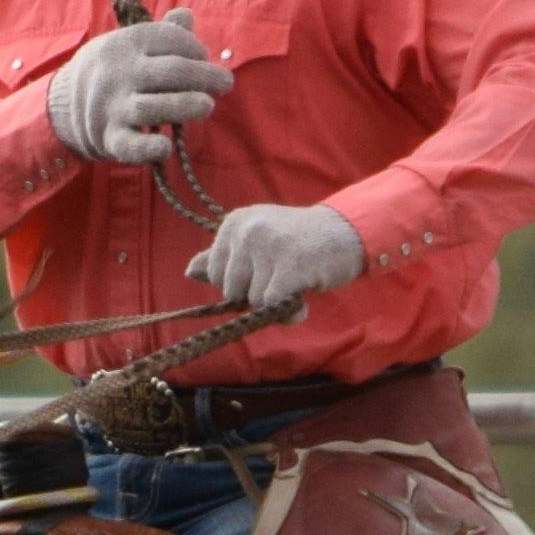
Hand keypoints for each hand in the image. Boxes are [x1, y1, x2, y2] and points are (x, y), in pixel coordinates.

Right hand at [49, 10, 229, 162]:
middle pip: (169, 72)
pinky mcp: (109, 138)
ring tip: (207, 106)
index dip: (194, 48)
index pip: (168, 40)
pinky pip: (130, 146)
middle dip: (203, 76)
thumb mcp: (130, 44)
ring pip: (152, 107)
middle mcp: (118, 73)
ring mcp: (111, 107)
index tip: (204, 57)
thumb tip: (187, 15)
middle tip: (225, 84)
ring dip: (185, 106)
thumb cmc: (115, 70)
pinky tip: (167, 147)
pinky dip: (149, 149)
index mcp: (125, 44)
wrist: (64, 102)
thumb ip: (162, 32)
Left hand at [192, 202, 366, 311]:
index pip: (215, 275)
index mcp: (234, 223)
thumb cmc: (297, 241)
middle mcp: (247, 230)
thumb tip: (189, 271)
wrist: (345, 233)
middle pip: (231, 291)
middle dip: (256, 295)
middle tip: (281, 278)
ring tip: (294, 284)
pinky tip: (302, 301)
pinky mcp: (289, 264)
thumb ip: (224, 256)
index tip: (264, 271)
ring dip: (275, 304)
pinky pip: (274, 305)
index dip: (239, 284)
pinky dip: (289, 312)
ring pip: (254, 300)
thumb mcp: (257, 241)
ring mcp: (268, 245)